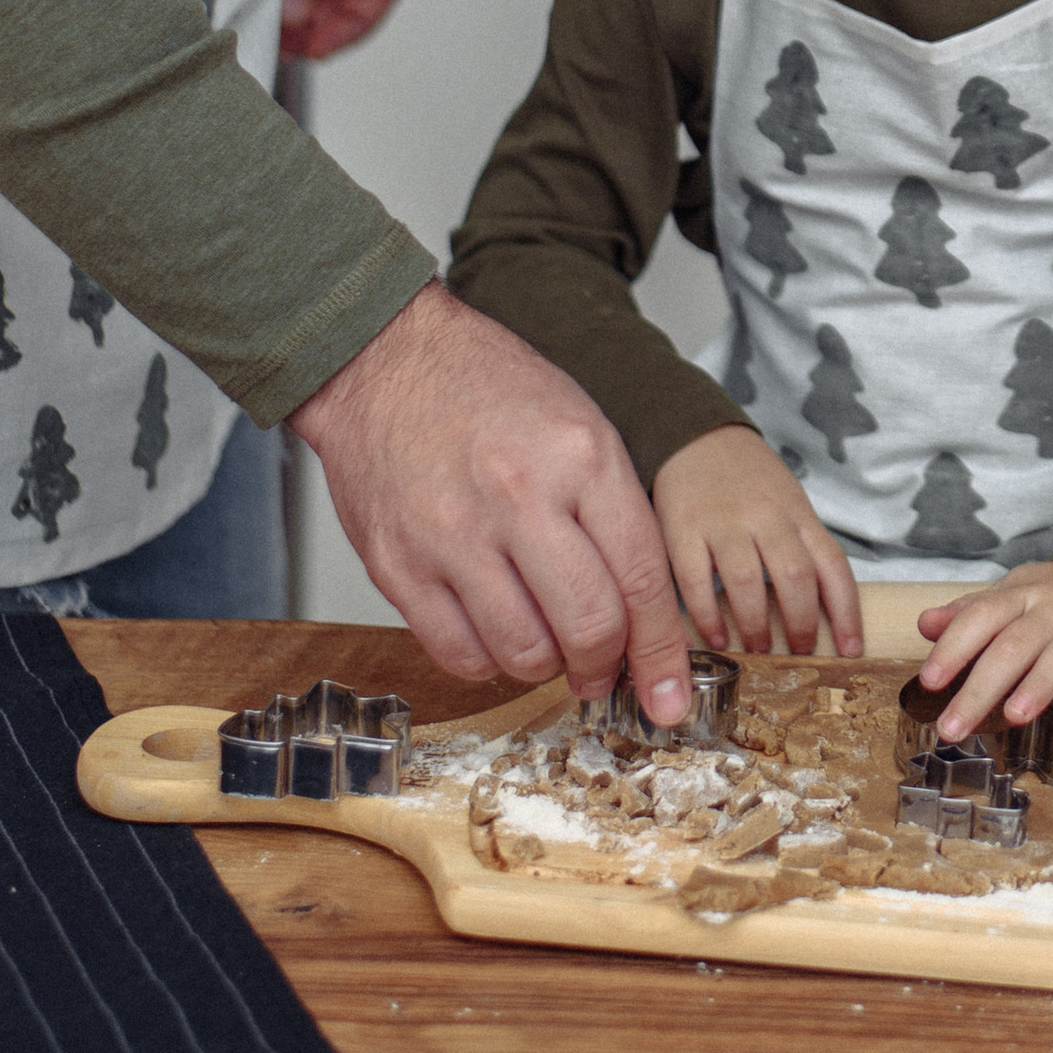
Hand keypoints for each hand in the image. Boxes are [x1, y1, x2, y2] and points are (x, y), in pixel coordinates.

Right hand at [290, 282, 691, 717]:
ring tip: (546, 641)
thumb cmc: (486, 388)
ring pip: (524, 652)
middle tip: (602, 670)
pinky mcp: (398, 564)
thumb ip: (615, 512)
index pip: (641, 578)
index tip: (668, 692)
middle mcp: (518, 496)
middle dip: (606, 667)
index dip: (661, 650)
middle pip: (589, 626)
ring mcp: (452, 534)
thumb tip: (646, 607)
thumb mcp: (579, 424)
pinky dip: (488, 662)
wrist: (384, 360)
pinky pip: (458, 653)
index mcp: (579, 456)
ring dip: (547, 665)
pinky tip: (494, 633)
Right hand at [654, 428, 863, 658]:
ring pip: (747, 582)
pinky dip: (707, 615)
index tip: (850, 649)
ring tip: (758, 648)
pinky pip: (696, 580)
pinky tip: (716, 635)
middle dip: (801, 624)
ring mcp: (724, 523)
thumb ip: (802, 547)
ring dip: (756, 625)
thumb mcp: (789, 504)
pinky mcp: (683, 529)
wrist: (696, 435)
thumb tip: (821, 610)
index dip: (847, 612)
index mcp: (798, 515)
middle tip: (798, 652)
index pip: (833, 566)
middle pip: (795, 577)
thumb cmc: (749, 480)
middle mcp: (766, 518)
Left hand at [914, 562, 1052, 740]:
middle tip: (952, 728)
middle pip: (1017, 643)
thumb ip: (970, 615)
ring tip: (1014, 715)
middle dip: (981, 686)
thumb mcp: (1012, 599)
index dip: (954, 647)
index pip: (983, 616)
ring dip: (1042, 683)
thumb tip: (925, 624)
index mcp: (1025, 595)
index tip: (930, 681)